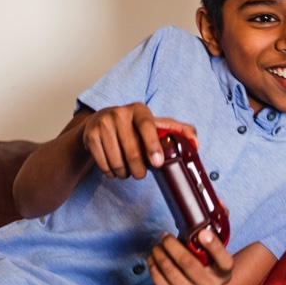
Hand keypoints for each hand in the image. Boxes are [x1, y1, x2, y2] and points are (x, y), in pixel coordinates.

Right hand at [81, 103, 197, 178]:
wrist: (97, 123)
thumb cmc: (132, 126)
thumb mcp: (153, 124)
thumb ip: (176, 131)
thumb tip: (195, 144)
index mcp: (139, 109)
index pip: (148, 127)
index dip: (153, 146)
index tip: (158, 163)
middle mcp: (119, 113)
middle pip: (132, 152)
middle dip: (139, 170)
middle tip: (141, 174)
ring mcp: (102, 124)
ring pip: (117, 162)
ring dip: (125, 173)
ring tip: (127, 170)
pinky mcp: (90, 136)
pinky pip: (104, 165)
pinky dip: (111, 173)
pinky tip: (114, 168)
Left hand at [148, 229, 233, 284]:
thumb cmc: (204, 270)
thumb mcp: (214, 256)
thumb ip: (216, 230)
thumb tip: (220, 202)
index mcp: (224, 274)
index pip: (224, 261)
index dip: (214, 246)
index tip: (202, 233)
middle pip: (188, 263)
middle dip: (172, 246)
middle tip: (165, 237)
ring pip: (170, 270)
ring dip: (159, 254)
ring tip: (157, 247)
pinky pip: (159, 280)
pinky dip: (153, 266)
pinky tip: (153, 259)